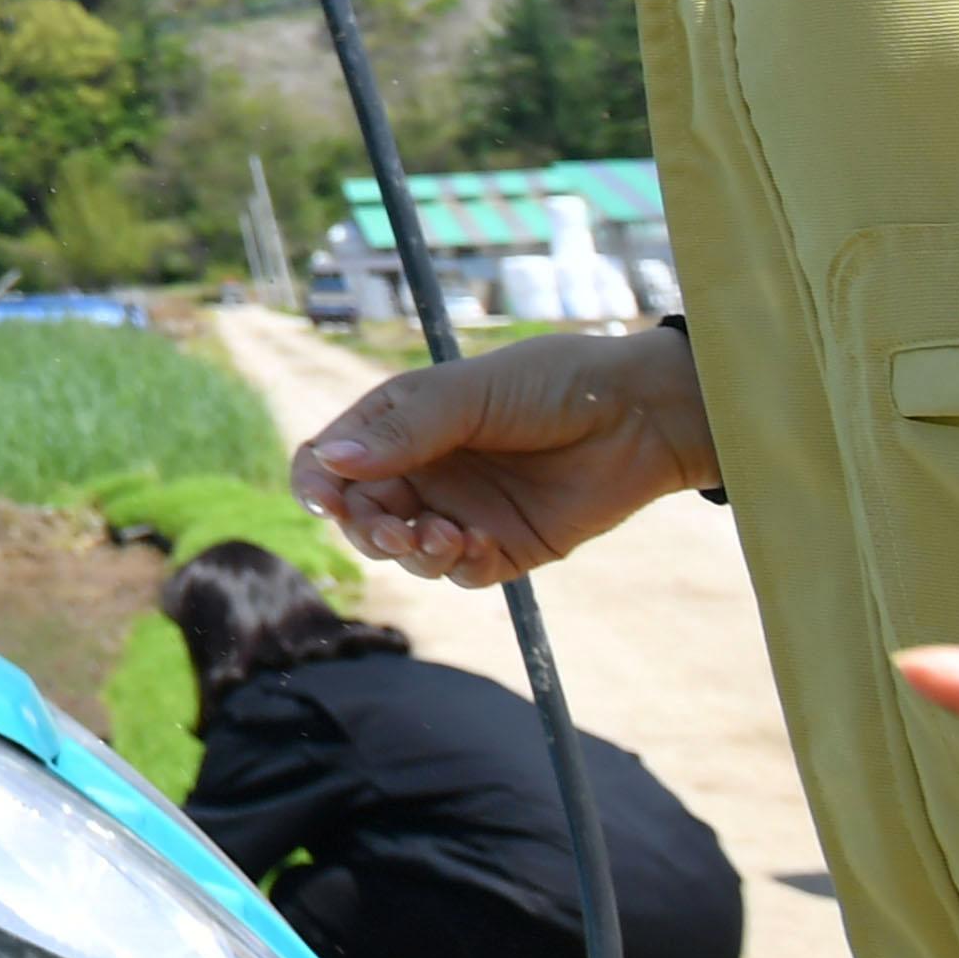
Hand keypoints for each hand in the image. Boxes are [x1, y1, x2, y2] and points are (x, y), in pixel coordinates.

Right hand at [293, 326, 715, 588]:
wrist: (641, 417)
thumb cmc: (551, 385)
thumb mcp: (469, 395)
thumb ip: (403, 430)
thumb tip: (328, 462)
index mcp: (402, 425)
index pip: (333, 459)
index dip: (317, 482)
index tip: (325, 501)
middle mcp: (424, 471)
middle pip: (361, 515)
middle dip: (366, 529)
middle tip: (393, 532)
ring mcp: (461, 511)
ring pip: (405, 552)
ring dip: (410, 552)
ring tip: (444, 537)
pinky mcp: (503, 547)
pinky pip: (458, 572)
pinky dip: (455, 565)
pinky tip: (477, 544)